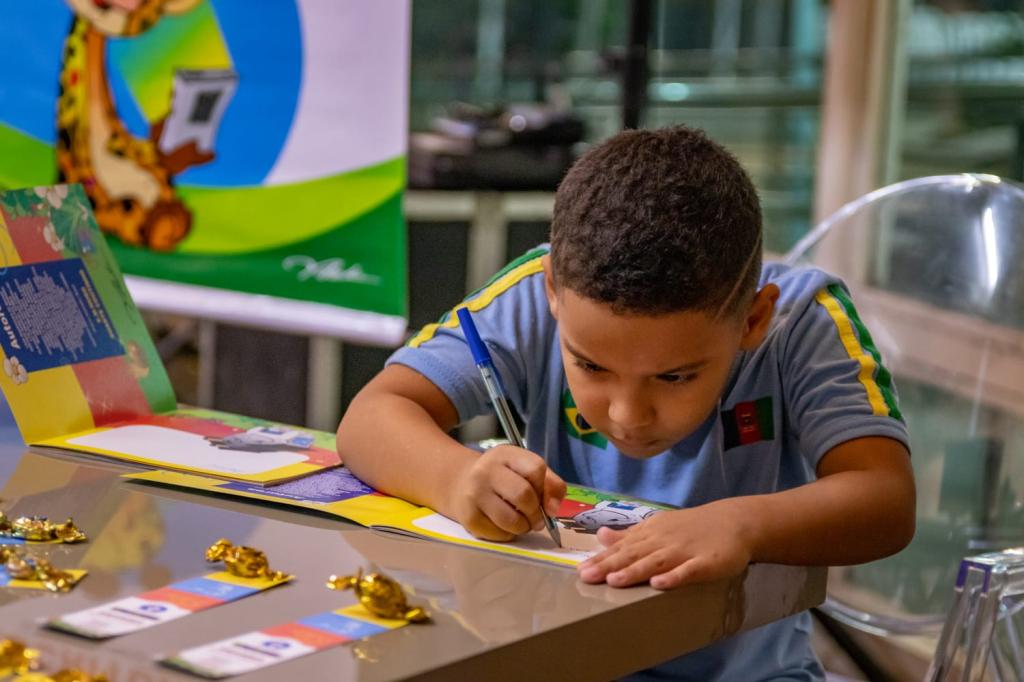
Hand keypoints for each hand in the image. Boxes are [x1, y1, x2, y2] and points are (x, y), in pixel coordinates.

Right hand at [450, 444, 565, 540]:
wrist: (460, 484)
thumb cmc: (502, 478)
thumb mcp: (525, 469)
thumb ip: (550, 484)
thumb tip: (553, 510)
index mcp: (505, 455)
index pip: (536, 468)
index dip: (544, 487)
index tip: (541, 495)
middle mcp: (486, 471)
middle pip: (524, 495)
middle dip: (536, 513)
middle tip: (536, 519)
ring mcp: (475, 494)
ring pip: (512, 520)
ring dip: (524, 527)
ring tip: (522, 524)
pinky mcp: (469, 517)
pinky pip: (499, 534)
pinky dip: (508, 534)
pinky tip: (504, 526)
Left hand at [577, 501, 753, 589]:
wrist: (733, 521)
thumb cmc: (691, 528)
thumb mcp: (657, 527)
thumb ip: (629, 535)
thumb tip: (600, 536)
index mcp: (651, 534)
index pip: (622, 548)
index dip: (601, 559)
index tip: (580, 570)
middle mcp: (664, 541)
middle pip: (634, 555)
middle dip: (609, 566)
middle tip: (587, 577)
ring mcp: (685, 552)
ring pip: (656, 562)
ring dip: (635, 571)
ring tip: (614, 581)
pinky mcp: (707, 563)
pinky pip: (689, 571)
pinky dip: (674, 577)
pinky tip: (659, 584)